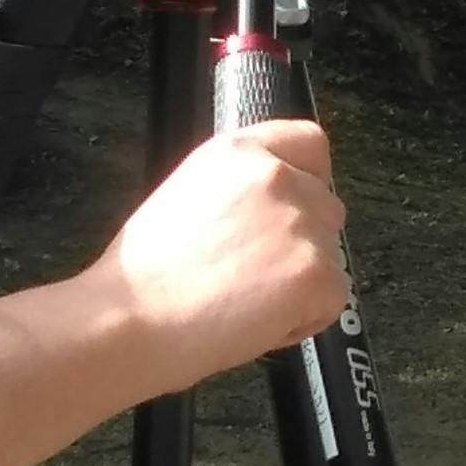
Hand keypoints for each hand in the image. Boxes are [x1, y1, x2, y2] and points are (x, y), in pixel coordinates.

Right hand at [106, 122, 350, 380]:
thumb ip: (240, 186)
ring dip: (302, 283)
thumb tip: (269, 207)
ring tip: (245, 301)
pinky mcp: (317, 272)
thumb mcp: (188, 192)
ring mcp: (301, 223)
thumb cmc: (144, 273)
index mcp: (240, 151)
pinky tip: (257, 322)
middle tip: (256, 273)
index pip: (310, 142)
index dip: (311, 178)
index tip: (299, 205)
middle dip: (305, 240)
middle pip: (327, 205)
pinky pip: (333, 299)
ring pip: (331, 256)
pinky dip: (305, 319)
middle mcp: (277, 177)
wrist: (133, 318)